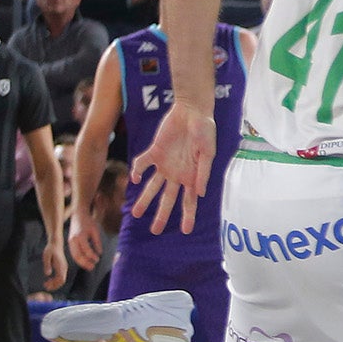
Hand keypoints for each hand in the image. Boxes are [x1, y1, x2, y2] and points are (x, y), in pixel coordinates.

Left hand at [42, 238, 66, 290]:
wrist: (56, 243)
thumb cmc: (50, 249)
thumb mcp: (46, 256)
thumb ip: (47, 265)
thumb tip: (47, 274)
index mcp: (61, 266)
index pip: (61, 279)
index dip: (54, 285)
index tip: (47, 286)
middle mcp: (64, 267)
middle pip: (62, 281)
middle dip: (54, 286)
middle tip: (45, 286)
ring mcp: (64, 267)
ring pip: (62, 279)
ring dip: (54, 283)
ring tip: (46, 284)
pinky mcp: (63, 267)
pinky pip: (61, 276)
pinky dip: (55, 280)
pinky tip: (49, 280)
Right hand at [68, 209, 102, 270]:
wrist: (78, 215)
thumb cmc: (88, 222)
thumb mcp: (95, 231)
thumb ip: (97, 242)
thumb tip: (99, 253)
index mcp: (80, 236)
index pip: (86, 250)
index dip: (92, 256)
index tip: (98, 259)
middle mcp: (73, 240)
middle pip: (78, 255)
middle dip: (85, 263)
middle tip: (92, 267)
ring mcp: (70, 242)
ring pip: (74, 256)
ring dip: (82, 263)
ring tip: (89, 267)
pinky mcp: (70, 243)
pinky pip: (73, 253)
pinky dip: (79, 259)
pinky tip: (85, 262)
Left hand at [131, 102, 217, 234]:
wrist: (192, 110)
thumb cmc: (205, 130)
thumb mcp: (208, 152)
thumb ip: (203, 172)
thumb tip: (200, 194)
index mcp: (192, 176)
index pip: (189, 201)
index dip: (188, 216)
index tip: (186, 231)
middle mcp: (177, 173)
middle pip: (168, 199)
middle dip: (162, 215)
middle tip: (155, 231)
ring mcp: (165, 163)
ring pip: (152, 186)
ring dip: (144, 199)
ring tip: (135, 213)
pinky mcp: (155, 151)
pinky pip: (143, 164)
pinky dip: (138, 171)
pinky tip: (134, 178)